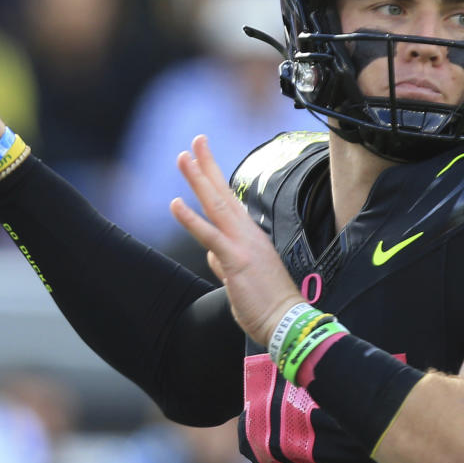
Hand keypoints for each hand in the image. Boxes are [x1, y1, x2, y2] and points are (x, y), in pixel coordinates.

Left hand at [170, 135, 303, 347]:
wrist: (288, 322)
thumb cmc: (269, 304)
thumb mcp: (242, 279)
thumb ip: (225, 263)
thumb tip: (210, 255)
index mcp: (250, 238)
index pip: (229, 202)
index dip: (215, 178)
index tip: (203, 157)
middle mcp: (248, 235)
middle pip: (223, 194)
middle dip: (207, 166)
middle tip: (195, 141)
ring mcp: (242, 245)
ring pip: (216, 205)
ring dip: (198, 180)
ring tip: (182, 157)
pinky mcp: (236, 260)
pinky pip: (210, 236)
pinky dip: (191, 219)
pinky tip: (175, 204)